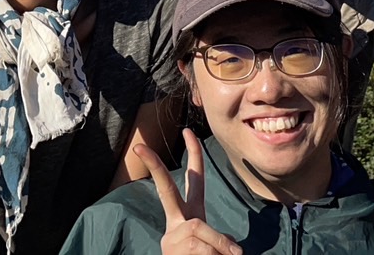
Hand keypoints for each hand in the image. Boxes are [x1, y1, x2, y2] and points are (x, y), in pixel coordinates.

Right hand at [136, 128, 241, 254]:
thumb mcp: (214, 245)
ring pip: (201, 231)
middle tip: (139, 147)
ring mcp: (171, 237)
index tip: (187, 130)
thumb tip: (234, 251)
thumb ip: (221, 239)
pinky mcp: (172, 249)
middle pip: (166, 191)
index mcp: (189, 214)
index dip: (193, 154)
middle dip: (154, 168)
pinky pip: (204, 249)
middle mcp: (176, 222)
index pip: (193, 179)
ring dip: (220, 247)